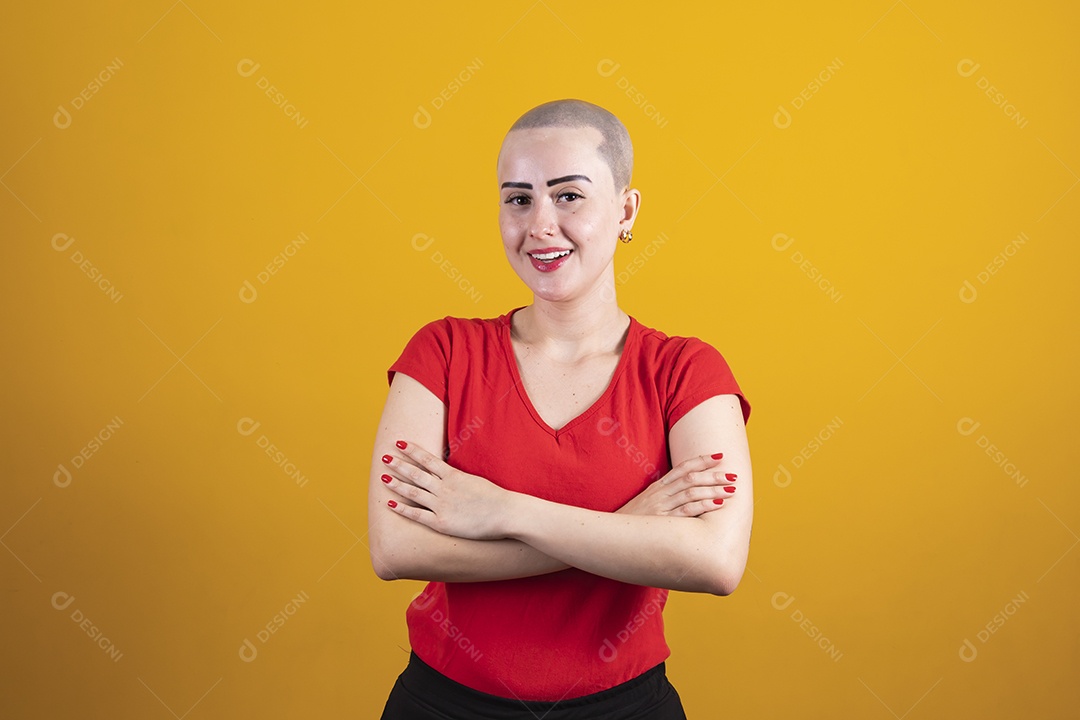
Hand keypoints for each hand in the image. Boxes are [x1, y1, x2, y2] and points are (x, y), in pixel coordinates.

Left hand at [380, 440, 511, 539]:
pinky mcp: (441, 522)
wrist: (506, 513)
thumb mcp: (475, 481)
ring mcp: (441, 505)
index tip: (400, 442)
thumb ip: (460, 479)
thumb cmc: (495, 499)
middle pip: (416, 473)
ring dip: (396, 483)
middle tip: (384, 456)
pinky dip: (402, 509)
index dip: (412, 450)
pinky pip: (417, 515)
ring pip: (413, 491)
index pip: (428, 459)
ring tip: (382, 476)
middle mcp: (444, 488)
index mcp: (454, 476)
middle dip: (399, 464)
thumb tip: (450, 475)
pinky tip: (390, 503)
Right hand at [616, 453, 736, 517]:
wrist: (611, 535)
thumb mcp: (647, 503)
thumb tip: (687, 493)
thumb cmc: (632, 521)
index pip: (682, 468)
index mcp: (657, 487)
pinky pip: (686, 511)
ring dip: (714, 489)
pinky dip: (703, 505)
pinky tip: (717, 504)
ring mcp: (661, 507)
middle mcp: (660, 493)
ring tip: (731, 489)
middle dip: (714, 476)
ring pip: (692, 492)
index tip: (719, 457)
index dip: (702, 460)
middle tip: (732, 475)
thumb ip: (665, 496)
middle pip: (691, 478)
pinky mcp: (662, 521)